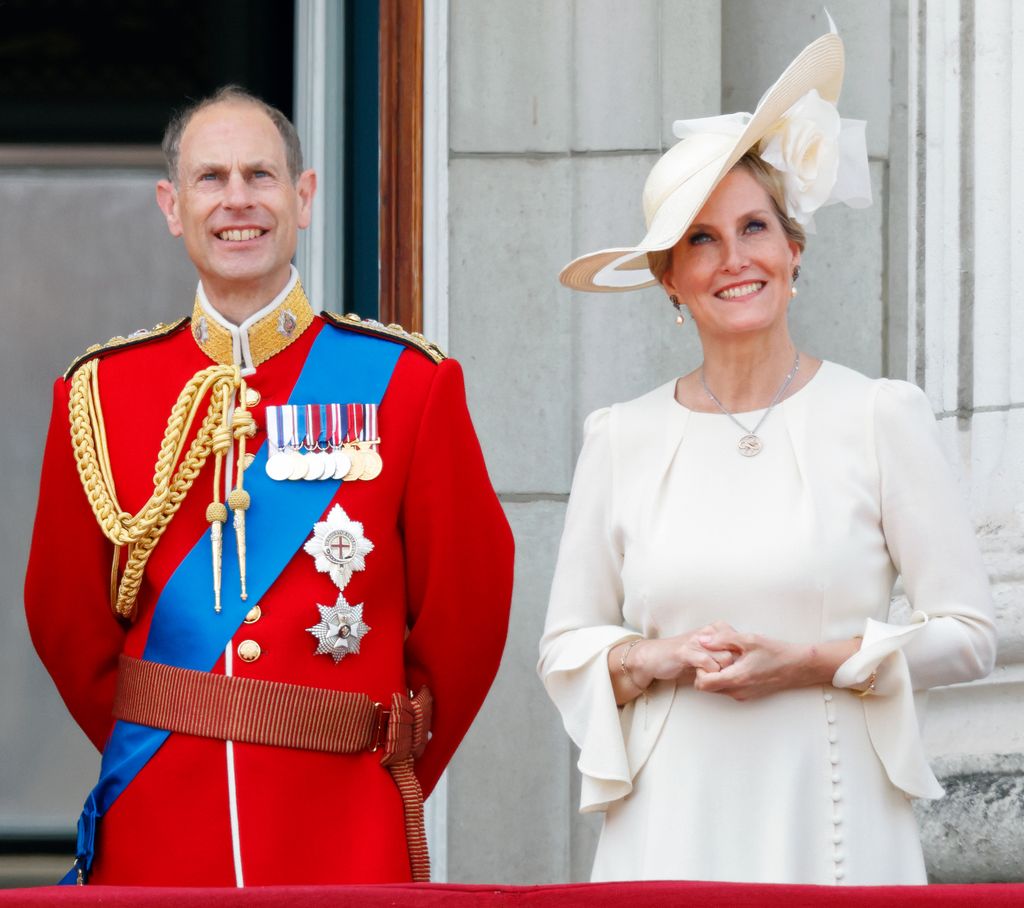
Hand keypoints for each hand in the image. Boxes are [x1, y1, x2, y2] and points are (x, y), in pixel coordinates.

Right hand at [610, 623, 736, 704]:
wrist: (653, 657)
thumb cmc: (680, 656)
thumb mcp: (703, 650)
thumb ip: (720, 652)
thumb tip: (742, 662)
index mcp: (712, 630)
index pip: (738, 642)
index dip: (738, 659)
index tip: (732, 669)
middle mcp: (705, 633)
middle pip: (734, 652)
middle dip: (731, 668)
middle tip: (721, 677)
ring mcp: (695, 641)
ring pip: (724, 658)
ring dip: (720, 673)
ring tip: (711, 677)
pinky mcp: (685, 652)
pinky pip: (707, 663)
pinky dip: (709, 674)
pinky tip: (701, 677)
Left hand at [692, 625, 858, 699]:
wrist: (798, 666)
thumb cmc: (775, 652)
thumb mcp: (748, 640)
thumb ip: (722, 639)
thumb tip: (702, 640)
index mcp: (736, 678)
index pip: (702, 684)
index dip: (699, 669)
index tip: (707, 655)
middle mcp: (738, 691)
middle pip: (707, 687)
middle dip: (705, 671)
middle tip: (715, 655)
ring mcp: (743, 695)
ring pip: (717, 689)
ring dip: (716, 674)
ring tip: (727, 657)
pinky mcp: (748, 695)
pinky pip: (728, 689)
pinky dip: (726, 677)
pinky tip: (736, 663)